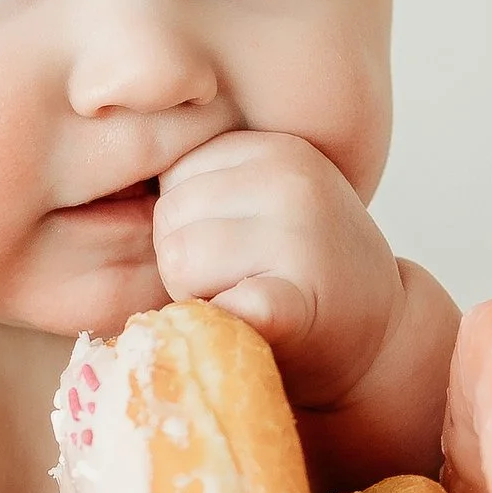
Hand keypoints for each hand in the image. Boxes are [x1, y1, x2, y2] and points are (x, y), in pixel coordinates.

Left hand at [153, 128, 402, 411]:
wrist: (382, 344)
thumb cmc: (303, 273)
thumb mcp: (269, 203)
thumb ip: (214, 182)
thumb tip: (109, 157)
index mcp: (277, 149)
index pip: (175, 176)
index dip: (188, 224)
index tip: (235, 250)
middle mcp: (292, 181)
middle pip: (169, 217)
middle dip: (187, 261)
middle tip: (241, 285)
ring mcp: (301, 240)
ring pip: (179, 261)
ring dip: (197, 297)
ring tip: (248, 305)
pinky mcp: (298, 305)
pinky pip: (227, 306)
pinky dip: (223, 323)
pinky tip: (250, 328)